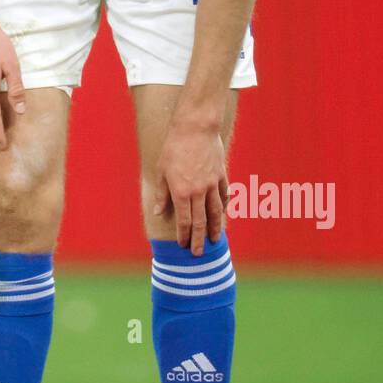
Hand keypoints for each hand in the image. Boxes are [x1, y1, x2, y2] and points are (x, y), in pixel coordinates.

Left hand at [153, 119, 229, 255]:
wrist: (195, 128)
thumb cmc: (174, 147)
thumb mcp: (161, 170)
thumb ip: (162, 194)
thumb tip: (158, 212)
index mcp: (182, 192)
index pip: (185, 221)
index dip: (184, 235)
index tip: (183, 245)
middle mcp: (199, 191)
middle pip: (201, 221)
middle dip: (199, 239)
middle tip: (199, 254)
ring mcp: (212, 184)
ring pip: (216, 212)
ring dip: (215, 228)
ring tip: (214, 240)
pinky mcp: (221, 175)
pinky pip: (224, 195)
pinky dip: (224, 206)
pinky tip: (223, 214)